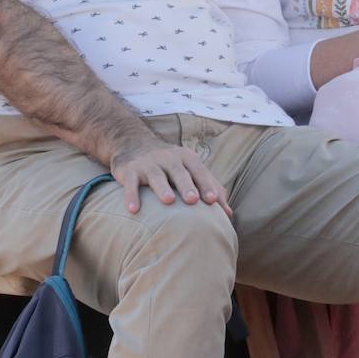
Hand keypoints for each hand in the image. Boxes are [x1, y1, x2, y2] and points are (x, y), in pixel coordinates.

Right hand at [109, 132, 231, 217]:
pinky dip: (131, 195)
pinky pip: (130, 183)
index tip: (213, 200)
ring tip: (168, 201)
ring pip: (156, 176)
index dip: (206, 184)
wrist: (134, 144)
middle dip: (186, 185)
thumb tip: (229, 214)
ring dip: (162, 188)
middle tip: (193, 200)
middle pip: (179, 172)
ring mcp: (148, 163)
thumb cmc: (171, 165)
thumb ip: (210, 188)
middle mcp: (168, 158)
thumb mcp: (190, 170)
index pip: (199, 171)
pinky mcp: (129, 170)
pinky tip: (134, 209)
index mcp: (186, 158)